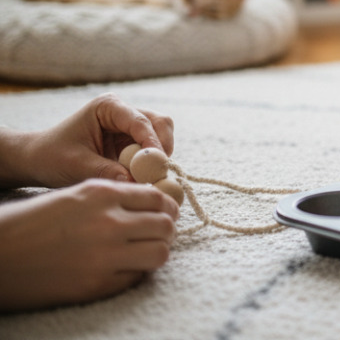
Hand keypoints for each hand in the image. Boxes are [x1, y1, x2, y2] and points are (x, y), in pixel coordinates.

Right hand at [0, 179, 178, 311]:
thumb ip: (114, 197)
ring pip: (160, 252)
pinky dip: (137, 272)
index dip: (167, 206)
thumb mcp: (75, 195)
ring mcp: (105, 256)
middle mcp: (108, 222)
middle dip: (166, 229)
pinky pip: (137, 277)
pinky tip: (124, 268)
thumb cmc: (32, 222)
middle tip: (159, 234)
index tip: (165, 213)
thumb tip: (152, 204)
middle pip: (166, 224)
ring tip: (144, 252)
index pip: (158, 197)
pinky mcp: (97, 285)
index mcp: (102, 195)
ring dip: (157, 251)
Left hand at [3, 94, 174, 188]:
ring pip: (161, 135)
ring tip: (149, 177)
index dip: (152, 142)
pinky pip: (152, 150)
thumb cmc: (51, 157)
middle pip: (159, 123)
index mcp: (108, 107)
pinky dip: (152, 163)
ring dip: (159, 156)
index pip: (140, 121)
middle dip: (162, 147)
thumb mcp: (77, 165)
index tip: (157, 165)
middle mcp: (123, 112)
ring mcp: (129, 126)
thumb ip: (107, 172)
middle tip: (159, 172)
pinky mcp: (131, 142)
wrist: (37, 160)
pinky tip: (143, 177)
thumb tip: (137, 183)